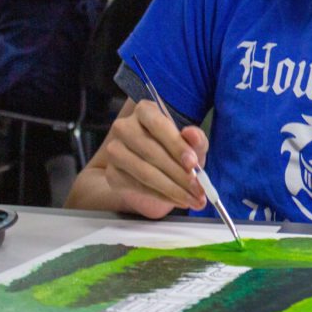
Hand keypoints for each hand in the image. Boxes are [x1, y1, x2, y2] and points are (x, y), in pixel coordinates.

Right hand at [102, 100, 209, 218]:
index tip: (193, 164)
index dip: (176, 145)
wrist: (153, 169)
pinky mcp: (112, 173)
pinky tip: (177, 200)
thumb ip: (196, 139)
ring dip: (172, 189)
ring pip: (145, 172)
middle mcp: (124, 127)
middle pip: (152, 152)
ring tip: (192, 199)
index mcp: (145, 111)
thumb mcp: (191, 143)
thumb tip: (192, 134)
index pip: (159, 125)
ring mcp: (114, 151)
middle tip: (199, 189)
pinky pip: (138, 187)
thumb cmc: (175, 150)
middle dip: (179, 174)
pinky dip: (161, 196)